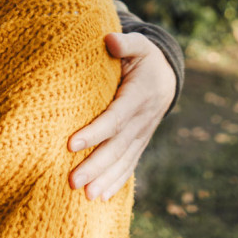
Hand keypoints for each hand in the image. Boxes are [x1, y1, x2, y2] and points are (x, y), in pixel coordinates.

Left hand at [67, 32, 175, 199]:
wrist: (167, 75)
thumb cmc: (144, 57)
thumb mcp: (139, 45)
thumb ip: (125, 43)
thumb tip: (109, 40)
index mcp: (140, 95)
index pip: (115, 118)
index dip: (95, 132)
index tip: (71, 144)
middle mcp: (143, 119)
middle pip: (117, 146)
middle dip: (95, 165)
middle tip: (72, 181)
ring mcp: (142, 134)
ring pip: (123, 160)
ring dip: (104, 179)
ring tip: (85, 196)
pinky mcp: (140, 143)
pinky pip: (129, 165)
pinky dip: (116, 182)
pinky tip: (100, 197)